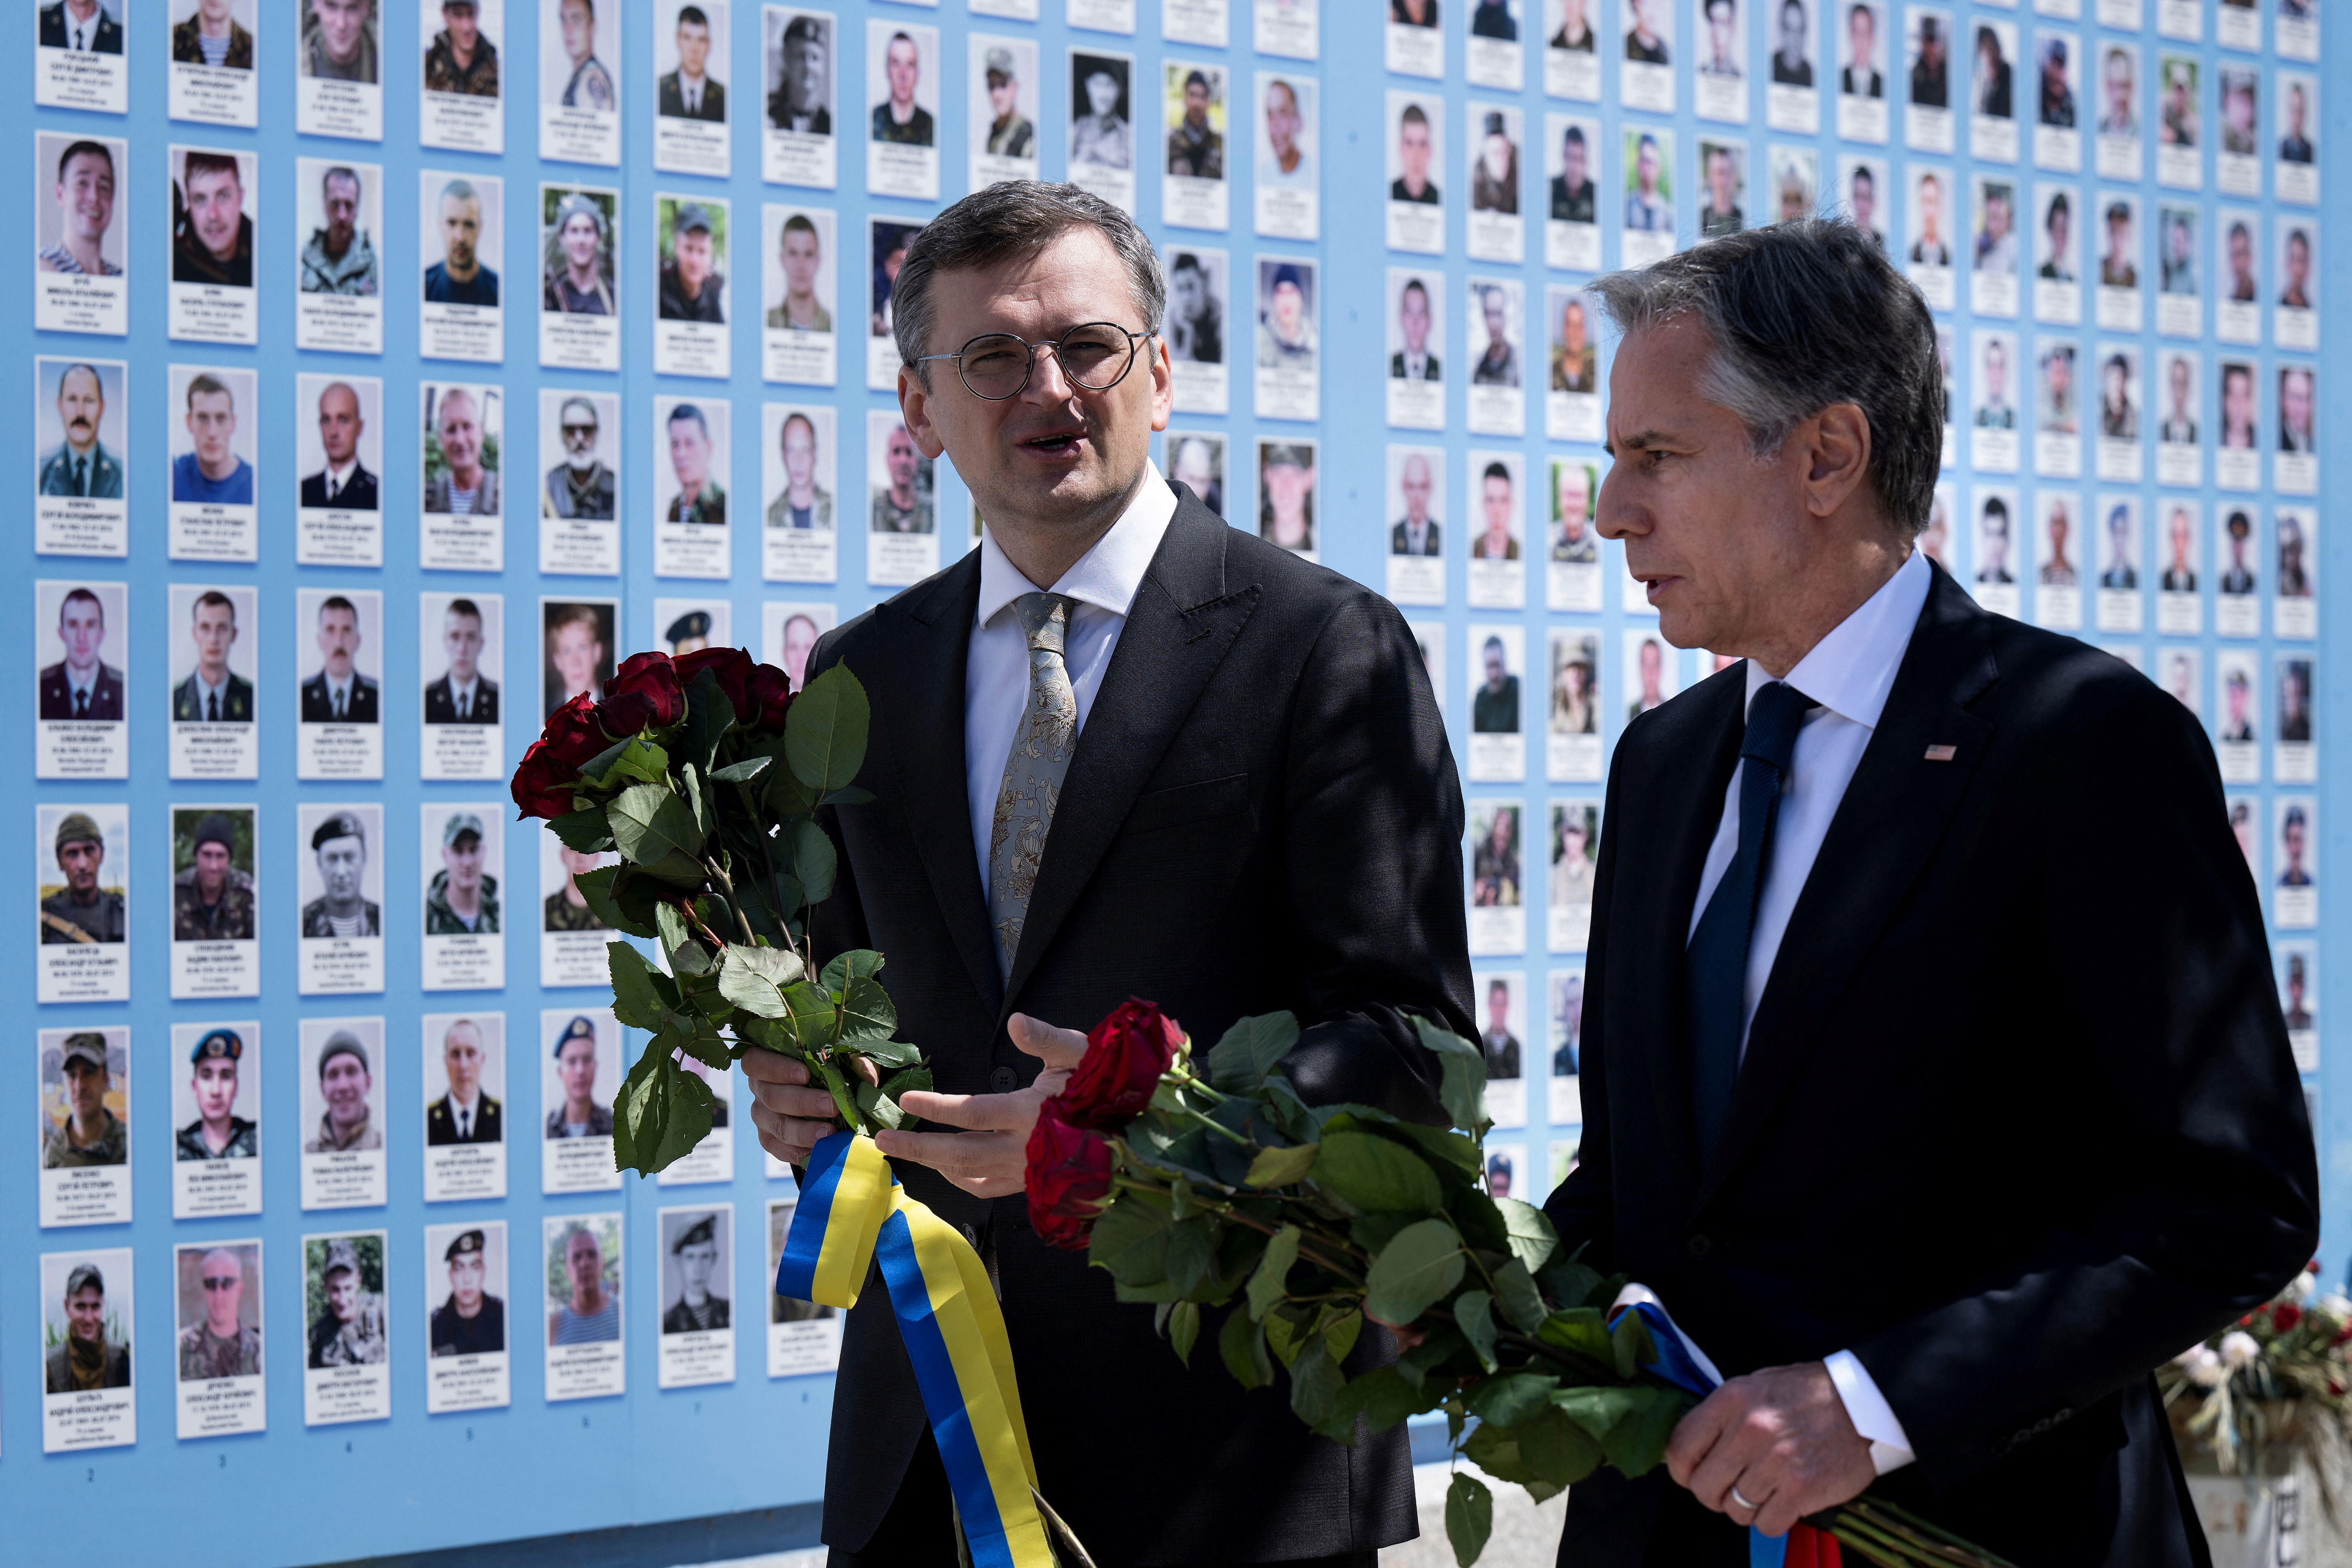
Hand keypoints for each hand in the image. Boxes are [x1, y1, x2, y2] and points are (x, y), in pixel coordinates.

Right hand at [742, 1048, 877, 1170]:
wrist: (828, 1099)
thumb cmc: (830, 1070)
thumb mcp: (843, 1059)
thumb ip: (853, 1062)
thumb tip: (866, 1075)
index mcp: (767, 1061)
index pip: (756, 1062)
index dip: (777, 1068)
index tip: (805, 1074)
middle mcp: (759, 1090)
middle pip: (771, 1096)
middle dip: (803, 1102)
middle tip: (831, 1106)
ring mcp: (763, 1117)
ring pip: (777, 1125)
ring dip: (804, 1131)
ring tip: (830, 1132)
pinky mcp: (770, 1140)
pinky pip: (780, 1149)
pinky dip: (800, 1151)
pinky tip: (820, 1150)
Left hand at [870, 1014, 1088, 1197]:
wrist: (1134, 1128)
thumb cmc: (1104, 1082)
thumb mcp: (1079, 1051)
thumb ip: (1046, 1038)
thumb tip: (1016, 1022)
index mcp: (1032, 1112)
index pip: (974, 1112)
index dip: (937, 1106)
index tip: (907, 1099)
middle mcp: (1025, 1148)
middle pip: (960, 1151)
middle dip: (918, 1146)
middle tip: (882, 1139)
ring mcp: (1026, 1171)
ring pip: (969, 1173)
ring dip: (932, 1163)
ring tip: (902, 1151)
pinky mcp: (1030, 1183)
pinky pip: (987, 1188)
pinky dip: (960, 1180)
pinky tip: (945, 1168)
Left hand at [1664, 1361, 1875, 1537]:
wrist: (1864, 1402)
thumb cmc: (1807, 1393)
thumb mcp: (1756, 1386)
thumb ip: (1722, 1415)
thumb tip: (1694, 1446)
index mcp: (1731, 1400)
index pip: (1680, 1448)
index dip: (1681, 1471)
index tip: (1690, 1475)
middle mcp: (1750, 1430)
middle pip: (1704, 1486)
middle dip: (1712, 1495)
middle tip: (1729, 1489)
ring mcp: (1776, 1462)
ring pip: (1734, 1509)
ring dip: (1745, 1508)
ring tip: (1762, 1492)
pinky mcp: (1802, 1488)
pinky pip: (1767, 1524)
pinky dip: (1771, 1520)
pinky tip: (1782, 1502)